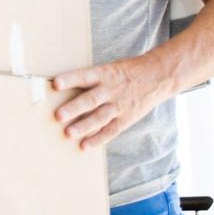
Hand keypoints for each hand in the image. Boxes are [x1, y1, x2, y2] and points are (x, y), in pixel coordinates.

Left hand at [52, 57, 172, 150]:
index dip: (70, 79)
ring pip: (100, 117)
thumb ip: (89, 79)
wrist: (157, 76)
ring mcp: (119, 105)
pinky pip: (111, 130)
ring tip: (68, 134)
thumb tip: (61, 90)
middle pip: (91, 100)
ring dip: (84, 126)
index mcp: (104, 74)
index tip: (56, 83)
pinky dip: (98, 139)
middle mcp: (111, 90)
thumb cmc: (124, 72)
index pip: (85, 76)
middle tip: (58, 116)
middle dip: (74, 108)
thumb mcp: (108, 68)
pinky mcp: (126, 118)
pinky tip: (84, 146)